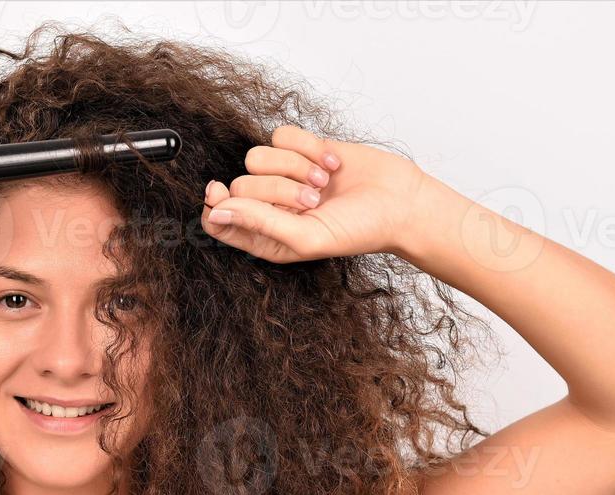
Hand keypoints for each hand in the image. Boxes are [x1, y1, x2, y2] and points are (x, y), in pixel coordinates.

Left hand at [201, 124, 430, 262]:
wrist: (400, 202)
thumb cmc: (358, 229)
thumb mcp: (305, 237)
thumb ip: (258, 224)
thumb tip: (215, 213)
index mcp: (264, 236)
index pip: (217, 220)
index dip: (214, 204)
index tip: (220, 192)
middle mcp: (270, 206)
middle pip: (241, 183)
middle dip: (278, 189)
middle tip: (313, 200)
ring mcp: (285, 176)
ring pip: (257, 157)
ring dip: (294, 166)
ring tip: (324, 182)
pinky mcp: (302, 149)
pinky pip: (282, 135)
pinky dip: (308, 146)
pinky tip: (332, 164)